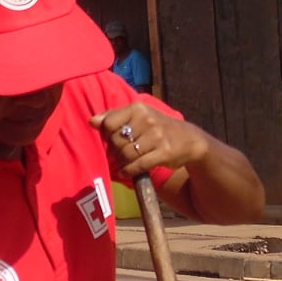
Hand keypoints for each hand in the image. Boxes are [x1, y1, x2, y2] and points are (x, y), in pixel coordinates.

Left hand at [91, 103, 210, 177]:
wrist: (189, 140)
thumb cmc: (159, 127)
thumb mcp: (139, 116)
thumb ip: (114, 117)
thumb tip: (91, 121)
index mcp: (138, 108)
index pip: (109, 123)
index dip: (106, 135)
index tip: (111, 140)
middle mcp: (148, 120)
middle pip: (117, 141)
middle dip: (115, 151)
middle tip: (119, 154)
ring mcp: (157, 137)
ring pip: (126, 154)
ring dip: (121, 162)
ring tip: (124, 163)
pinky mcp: (164, 153)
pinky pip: (138, 165)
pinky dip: (128, 171)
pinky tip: (126, 172)